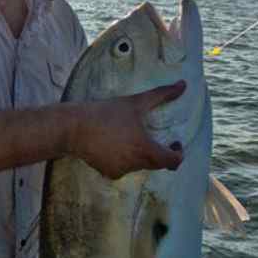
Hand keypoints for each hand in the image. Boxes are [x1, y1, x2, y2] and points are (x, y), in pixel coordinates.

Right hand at [69, 81, 185, 178]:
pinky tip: (114, 146)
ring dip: (140, 154)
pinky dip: (124, 159)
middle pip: (157, 163)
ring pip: (140, 165)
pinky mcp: (109, 173)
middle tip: (154, 137)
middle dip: (159, 152)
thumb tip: (183, 84)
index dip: (178, 153)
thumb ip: (162, 94)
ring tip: (128, 137)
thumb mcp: (136, 102)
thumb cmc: (106, 113)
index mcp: (145, 149)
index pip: (173, 162)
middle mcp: (135, 164)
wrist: (74, 128)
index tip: (174, 142)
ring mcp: (121, 171)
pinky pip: (124, 168)